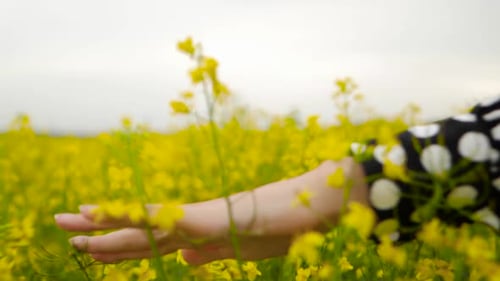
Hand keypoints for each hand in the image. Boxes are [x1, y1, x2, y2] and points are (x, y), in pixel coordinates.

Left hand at [55, 158, 367, 264]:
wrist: (314, 205)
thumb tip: (181, 262)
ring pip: (145, 221)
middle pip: (139, 228)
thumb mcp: (239, 250)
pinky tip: (105, 216)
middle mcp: (194, 221)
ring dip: (106, 223)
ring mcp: (201, 217)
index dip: (116, 241)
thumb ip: (209, 252)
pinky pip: (166, 219)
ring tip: (71, 220)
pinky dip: (133, 217)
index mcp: (199, 231)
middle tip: (60, 222)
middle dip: (99, 229)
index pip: (150, 239)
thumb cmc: (282, 227)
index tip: (86, 240)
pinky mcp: (211, 217)